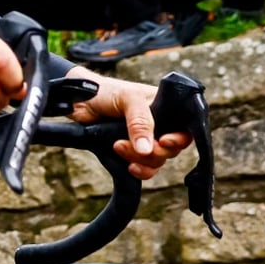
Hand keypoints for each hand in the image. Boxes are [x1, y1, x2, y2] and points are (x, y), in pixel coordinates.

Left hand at [65, 72, 190, 179]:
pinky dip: (140, 171)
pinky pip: (145, 169)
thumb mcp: (127, 99)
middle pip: (172, 149)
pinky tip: (129, 166)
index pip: (185, 128)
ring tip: (118, 145)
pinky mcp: (132, 152)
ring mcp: (145, 140)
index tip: (164, 141)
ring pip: (157, 161)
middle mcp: (159, 125)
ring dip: (141, 160)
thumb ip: (140, 121)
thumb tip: (148, 149)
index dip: (179, 139)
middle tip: (138, 146)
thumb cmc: (106, 92)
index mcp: (166, 108)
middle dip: (156, 152)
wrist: (79, 101)